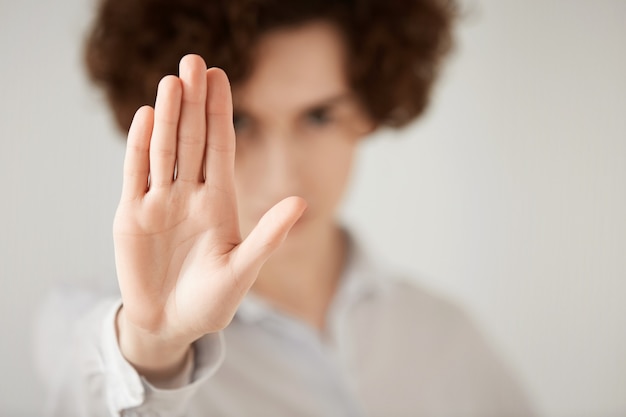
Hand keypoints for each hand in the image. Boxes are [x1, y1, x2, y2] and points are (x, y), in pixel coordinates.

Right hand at [112, 54, 305, 377]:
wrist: (171, 325)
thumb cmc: (212, 301)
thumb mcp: (243, 269)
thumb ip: (269, 236)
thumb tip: (302, 202)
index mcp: (220, 202)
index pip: (221, 147)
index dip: (220, 113)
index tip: (221, 77)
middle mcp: (190, 195)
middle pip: (193, 139)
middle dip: (194, 102)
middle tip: (194, 61)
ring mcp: (160, 202)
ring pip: (165, 149)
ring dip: (168, 116)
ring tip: (172, 80)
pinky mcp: (132, 215)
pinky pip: (136, 174)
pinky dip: (140, 146)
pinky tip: (146, 117)